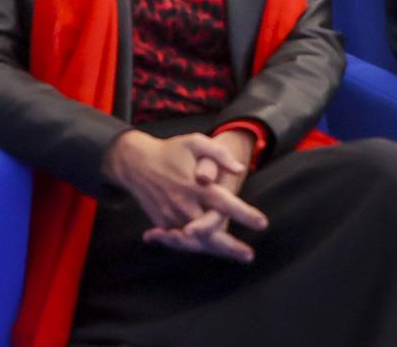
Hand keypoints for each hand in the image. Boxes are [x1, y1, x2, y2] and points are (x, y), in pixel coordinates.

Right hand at [101, 129, 263, 260]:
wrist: (134, 162)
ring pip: (196, 241)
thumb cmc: (169, 151)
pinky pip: (181, 239)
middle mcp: (184, 204)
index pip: (224, 203)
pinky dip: (195, 246)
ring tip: (236, 255)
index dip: (244, 214)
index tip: (262, 223)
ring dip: (216, 249)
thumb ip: (218, 153)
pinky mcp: (163, 222)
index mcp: (194, 185)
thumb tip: (239, 169)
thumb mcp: (194, 142)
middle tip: (248, 255)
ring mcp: (171, 216)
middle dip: (230, 246)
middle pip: (211, 232)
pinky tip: (212, 249)